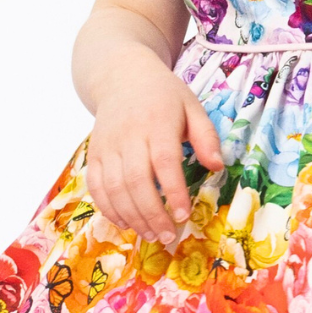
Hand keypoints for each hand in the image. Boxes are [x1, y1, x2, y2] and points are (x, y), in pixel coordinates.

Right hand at [84, 50, 224, 246]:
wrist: (121, 76)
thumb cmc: (164, 95)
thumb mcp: (192, 107)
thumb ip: (206, 137)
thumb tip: (217, 167)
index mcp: (157, 123)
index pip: (163, 162)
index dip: (173, 191)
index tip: (183, 215)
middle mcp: (128, 135)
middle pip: (136, 181)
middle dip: (152, 213)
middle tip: (167, 236)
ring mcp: (107, 146)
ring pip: (114, 188)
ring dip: (132, 216)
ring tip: (151, 235)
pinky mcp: (94, 154)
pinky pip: (96, 186)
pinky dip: (108, 208)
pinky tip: (125, 223)